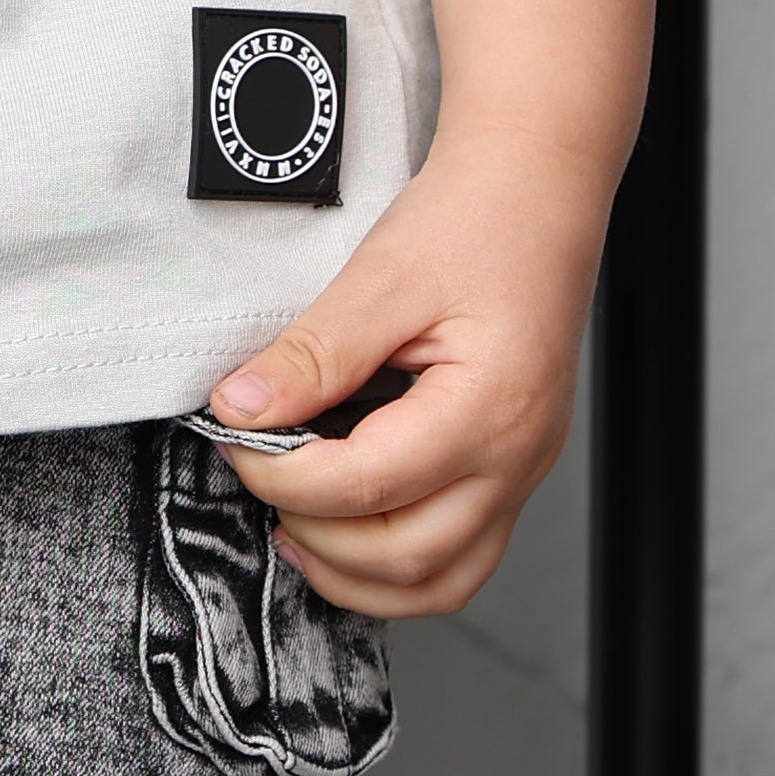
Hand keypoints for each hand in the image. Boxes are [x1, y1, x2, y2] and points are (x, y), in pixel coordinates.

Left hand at [206, 144, 599, 615]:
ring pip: (441, 581)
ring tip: (296, 529)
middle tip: (260, 477)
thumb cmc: (477, 224)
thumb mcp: (380, 279)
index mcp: (488, 410)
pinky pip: (461, 558)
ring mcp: (522, 473)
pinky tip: (347, 532)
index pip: (366, 486)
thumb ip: (310, 356)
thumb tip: (240, 409)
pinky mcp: (513, 472)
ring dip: (358, 575)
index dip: (282, 475)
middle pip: (406, 556)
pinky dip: (398, 566)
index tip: (237, 438)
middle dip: (315, 533)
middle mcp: (517, 458)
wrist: (538, 194)